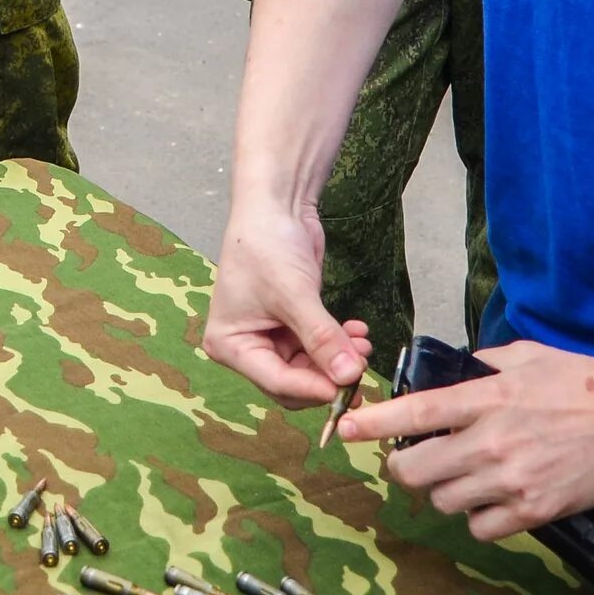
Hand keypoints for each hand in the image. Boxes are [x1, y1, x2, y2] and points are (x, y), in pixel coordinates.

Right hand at [204, 201, 369, 407]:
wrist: (275, 206)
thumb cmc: (266, 245)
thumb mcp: (294, 294)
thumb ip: (321, 337)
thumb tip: (349, 376)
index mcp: (230, 345)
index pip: (276, 381)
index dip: (312, 388)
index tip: (346, 388)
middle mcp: (247, 346)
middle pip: (294, 381)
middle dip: (328, 375)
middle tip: (361, 367)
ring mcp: (270, 336)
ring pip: (311, 367)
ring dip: (339, 359)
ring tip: (363, 344)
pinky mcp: (293, 325)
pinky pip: (319, 347)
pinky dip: (338, 344)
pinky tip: (357, 331)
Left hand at [343, 340, 593, 541]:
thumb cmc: (581, 380)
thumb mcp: (524, 357)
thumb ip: (483, 365)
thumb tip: (458, 372)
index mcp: (486, 398)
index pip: (415, 412)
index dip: (374, 423)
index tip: (348, 430)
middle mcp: (491, 441)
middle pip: (415, 471)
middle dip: (406, 469)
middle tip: (415, 463)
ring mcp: (512, 480)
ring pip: (444, 502)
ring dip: (445, 492)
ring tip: (464, 479)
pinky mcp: (535, 510)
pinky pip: (481, 528)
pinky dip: (480, 519)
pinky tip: (493, 501)